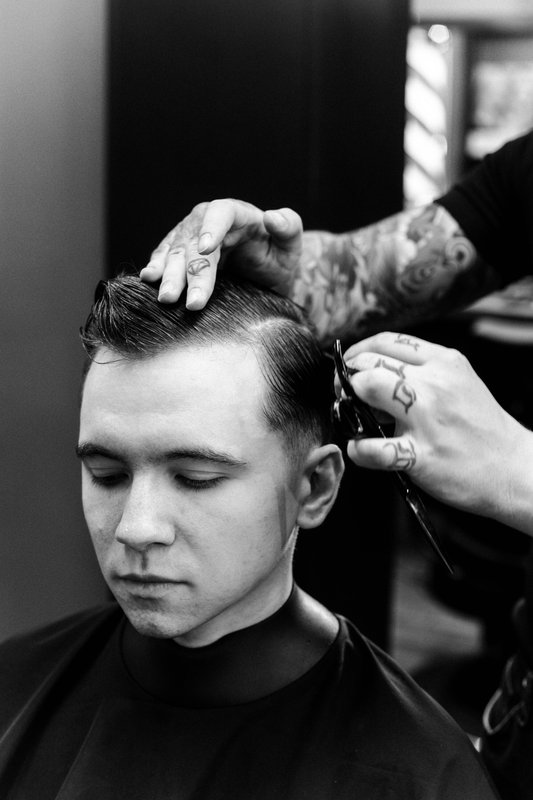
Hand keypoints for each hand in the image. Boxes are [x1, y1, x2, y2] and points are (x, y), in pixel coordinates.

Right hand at [140, 199, 302, 309]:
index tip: (207, 249)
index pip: (221, 213)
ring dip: (169, 275)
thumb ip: (288, 228)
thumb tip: (273, 217)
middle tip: (187, 300)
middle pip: (194, 240)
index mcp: (237, 213)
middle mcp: (209, 221)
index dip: (211, 228)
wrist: (264, 276)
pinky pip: (165, 257)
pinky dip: (157, 268)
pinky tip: (149, 280)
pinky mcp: (181, 253)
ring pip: (175, 251)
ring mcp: (192, 236)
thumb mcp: (291, 246)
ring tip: (166, 298)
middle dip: (189, 271)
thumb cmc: (278, 258)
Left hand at [338, 332, 532, 531]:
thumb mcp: (459, 382)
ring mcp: (427, 419)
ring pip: (370, 387)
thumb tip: (374, 373)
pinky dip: (358, 449)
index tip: (351, 365)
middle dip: (349, 376)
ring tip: (352, 415)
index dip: (360, 351)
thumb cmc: (480, 427)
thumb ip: (423, 372)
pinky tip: (359, 449)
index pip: (389, 341)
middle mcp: (435, 384)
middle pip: (372, 362)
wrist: (511, 467)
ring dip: (350, 400)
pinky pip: (375, 448)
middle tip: (345, 392)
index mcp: (444, 362)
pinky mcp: (421, 455)